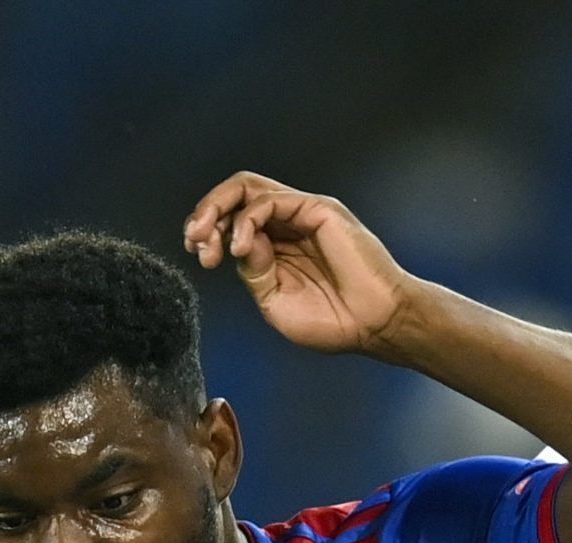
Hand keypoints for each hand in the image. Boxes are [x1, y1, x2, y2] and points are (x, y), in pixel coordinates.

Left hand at [182, 174, 415, 357]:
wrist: (377, 325)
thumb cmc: (336, 322)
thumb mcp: (276, 303)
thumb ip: (254, 272)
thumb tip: (237, 244)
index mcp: (276, 247)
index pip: (231, 221)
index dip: (207, 232)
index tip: (198, 255)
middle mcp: (286, 224)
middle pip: (235, 196)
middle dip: (205, 213)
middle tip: (195, 240)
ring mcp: (302, 214)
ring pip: (248, 188)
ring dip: (217, 207)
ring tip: (207, 238)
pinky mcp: (317, 209)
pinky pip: (270, 200)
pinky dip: (248, 220)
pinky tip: (241, 247)